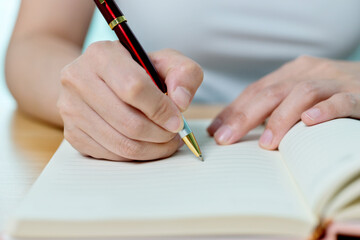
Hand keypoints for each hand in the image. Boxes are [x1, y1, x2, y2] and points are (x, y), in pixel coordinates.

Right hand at [58, 41, 202, 160]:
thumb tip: (181, 102)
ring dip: (152, 149)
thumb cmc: (135, 71)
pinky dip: (136, 155)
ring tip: (165, 141)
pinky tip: (147, 144)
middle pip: (129, 122)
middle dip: (160, 134)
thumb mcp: (165, 62)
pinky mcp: (71, 133)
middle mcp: (78, 79)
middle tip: (174, 134)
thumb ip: (184, 74)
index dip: (161, 109)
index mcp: (102, 55)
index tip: (177, 120)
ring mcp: (70, 108)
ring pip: (121, 144)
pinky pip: (111, 155)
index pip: (134, 88)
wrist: (97, 79)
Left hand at [207, 55, 359, 148]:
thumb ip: (276, 106)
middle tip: (226, 139)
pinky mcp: (359, 94)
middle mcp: (310, 72)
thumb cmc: (332, 94)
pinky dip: (324, 111)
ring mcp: (334, 82)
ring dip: (280, 119)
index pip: (256, 90)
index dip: (233, 110)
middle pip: (271, 92)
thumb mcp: (300, 94)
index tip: (215, 130)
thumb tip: (240, 128)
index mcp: (293, 72)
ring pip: (302, 94)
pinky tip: (309, 123)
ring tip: (266, 144)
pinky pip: (340, 101)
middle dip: (244, 116)